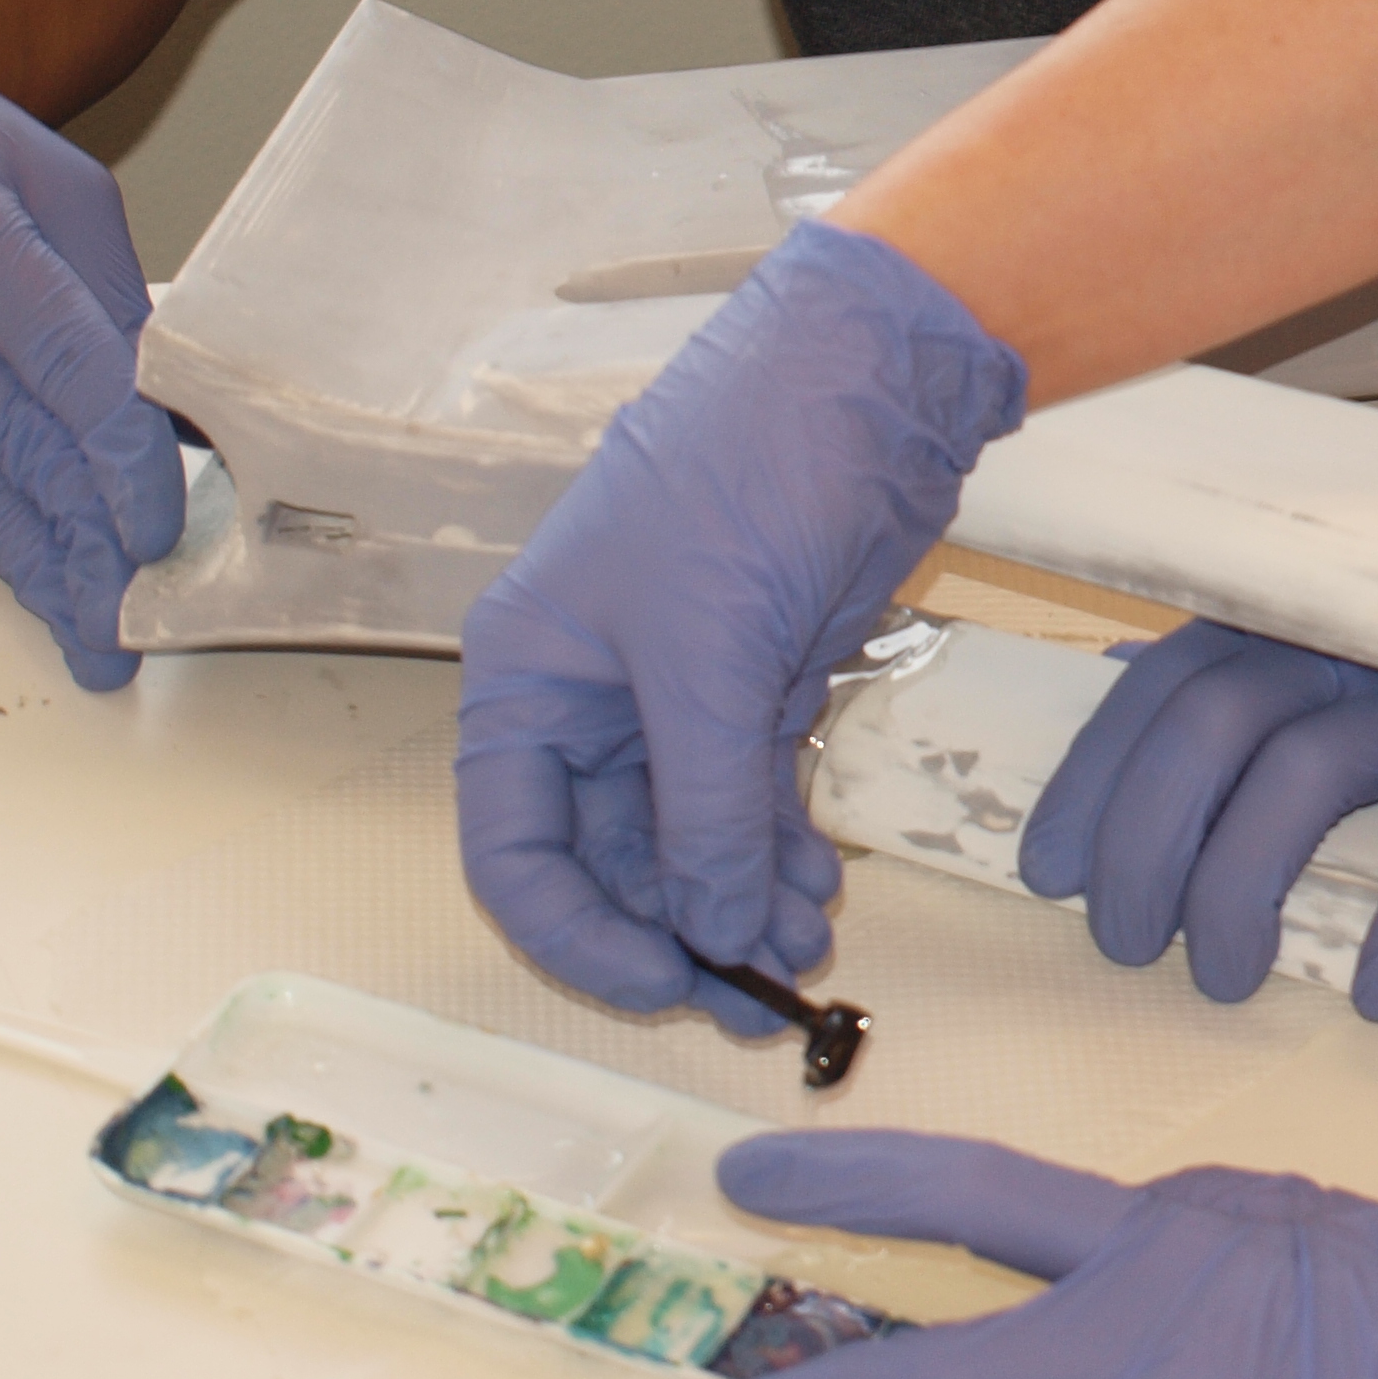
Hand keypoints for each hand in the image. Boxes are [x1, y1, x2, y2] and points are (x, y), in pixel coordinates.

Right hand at [0, 0, 184, 691]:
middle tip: (144, 623)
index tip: (163, 522)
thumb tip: (176, 406)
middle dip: (89, 545)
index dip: (120, 451)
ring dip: (36, 570)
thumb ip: (109, 288)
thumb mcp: (44, 174)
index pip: (63, 358)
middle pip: (14, 445)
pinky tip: (30, 563)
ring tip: (96, 641)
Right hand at [455, 222, 1024, 1028]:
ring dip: (739, 902)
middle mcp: (588, 697)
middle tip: (759, 999)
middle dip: (679, 931)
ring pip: (686, 839)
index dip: (579, 933)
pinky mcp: (755, 684)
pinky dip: (774, 852)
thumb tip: (716, 934)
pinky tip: (815, 892)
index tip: (664, 984)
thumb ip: (705, 809)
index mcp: (529, 678)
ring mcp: (675, 694)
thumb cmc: (748, 479)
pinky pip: (746, 800)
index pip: (514, 850)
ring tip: (806, 947)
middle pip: (606, 860)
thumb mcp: (712, 656)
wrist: (863, 379)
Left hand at [1021, 439, 1377, 1019]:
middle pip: (1213, 727)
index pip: (1166, 679)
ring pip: (1309, 781)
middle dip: (1147, 846)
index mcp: (1315, 609)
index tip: (1053, 872)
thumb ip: (1277, 676)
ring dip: (1242, 892)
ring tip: (1225, 980)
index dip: (1098, 777)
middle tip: (1131, 946)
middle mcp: (1371, 638)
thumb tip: (1141, 723)